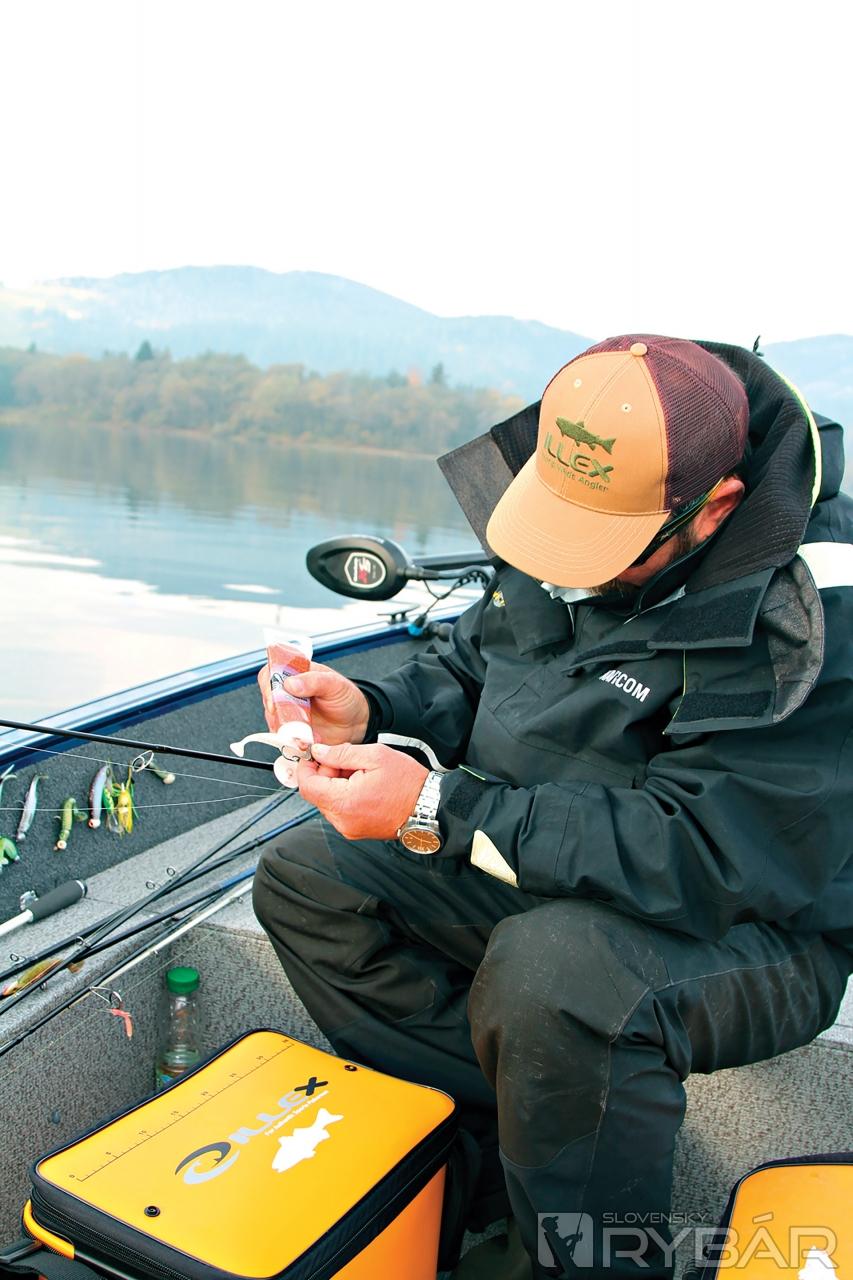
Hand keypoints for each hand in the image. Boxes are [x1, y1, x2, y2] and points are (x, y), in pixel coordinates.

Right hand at [257, 662, 369, 743]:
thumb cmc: (345, 698)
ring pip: (274, 722)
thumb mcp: (334, 684)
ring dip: (286, 729)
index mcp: (295, 675)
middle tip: (291, 719)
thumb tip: (290, 683)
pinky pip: (284, 739)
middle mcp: (287, 695)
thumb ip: (314, 681)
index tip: (274, 700)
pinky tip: (308, 739)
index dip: (268, 686)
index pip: (270, 675)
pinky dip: (293, 741)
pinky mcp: (292, 733)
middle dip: (277, 713)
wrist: (356, 723)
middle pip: (268, 701)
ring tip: (306, 731)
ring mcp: (289, 715)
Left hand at [297, 742, 428, 841]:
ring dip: (336, 784)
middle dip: (325, 774)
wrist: (429, 807)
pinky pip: (340, 810)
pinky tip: (363, 785)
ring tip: (360, 773)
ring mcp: (349, 828)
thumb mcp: (374, 756)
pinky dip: (344, 795)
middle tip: (346, 760)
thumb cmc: (408, 782)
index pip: (307, 786)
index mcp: (344, 802)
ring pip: (328, 802)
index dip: (306, 768)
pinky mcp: (356, 831)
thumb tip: (318, 752)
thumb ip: (341, 754)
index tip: (312, 755)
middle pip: (316, 794)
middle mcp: (342, 820)